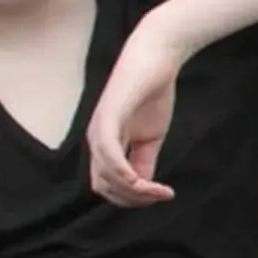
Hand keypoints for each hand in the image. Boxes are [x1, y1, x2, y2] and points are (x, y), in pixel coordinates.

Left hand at [85, 32, 181, 204]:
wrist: (156, 58)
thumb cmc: (152, 92)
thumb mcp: (150, 136)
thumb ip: (143, 160)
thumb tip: (144, 186)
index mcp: (104, 144)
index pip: (107, 185)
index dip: (131, 198)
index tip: (160, 195)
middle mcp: (96, 140)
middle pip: (104, 187)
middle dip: (133, 199)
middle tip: (161, 195)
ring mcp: (99, 129)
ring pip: (106, 177)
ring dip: (134, 191)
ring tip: (161, 191)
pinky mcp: (108, 118)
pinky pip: (109, 155)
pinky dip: (124, 174)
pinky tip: (143, 181)